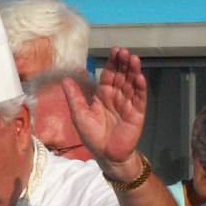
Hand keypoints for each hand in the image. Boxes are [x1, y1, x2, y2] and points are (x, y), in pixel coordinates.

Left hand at [66, 47, 145, 174]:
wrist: (106, 155)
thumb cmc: (92, 135)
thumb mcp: (79, 115)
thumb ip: (74, 97)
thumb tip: (65, 78)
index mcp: (104, 95)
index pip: (109, 74)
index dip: (112, 63)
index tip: (114, 50)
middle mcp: (117, 96)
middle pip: (121, 76)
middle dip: (123, 63)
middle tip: (124, 51)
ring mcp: (128, 104)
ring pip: (131, 84)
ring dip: (133, 71)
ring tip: (134, 59)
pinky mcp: (137, 113)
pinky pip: (139, 98)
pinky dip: (140, 88)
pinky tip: (140, 77)